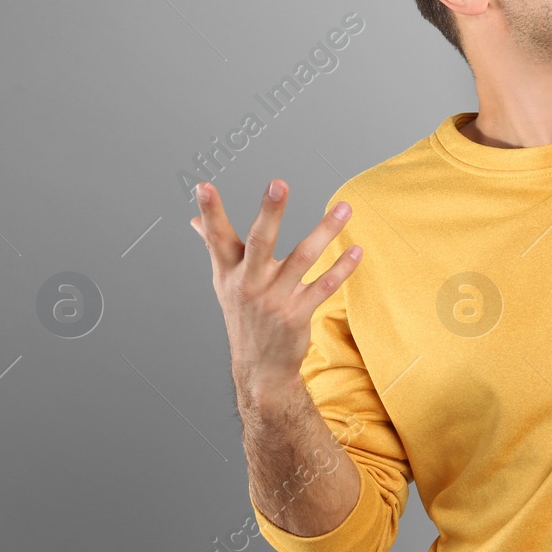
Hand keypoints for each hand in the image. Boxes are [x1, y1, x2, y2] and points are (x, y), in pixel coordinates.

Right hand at [190, 179, 361, 399]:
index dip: (210, 212)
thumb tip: (194, 219)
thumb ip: (213, 245)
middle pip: (259, 241)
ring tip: (344, 207)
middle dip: (269, 212)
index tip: (203, 186)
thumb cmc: (243, 315)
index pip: (216, 237)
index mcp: (229, 272)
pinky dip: (342, 268)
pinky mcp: (297, 314)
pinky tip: (356, 251)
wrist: (258, 367)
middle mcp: (249, 283)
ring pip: (302, 257)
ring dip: (325, 231)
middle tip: (278, 184)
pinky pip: (324, 286)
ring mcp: (274, 299)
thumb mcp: (223, 282)